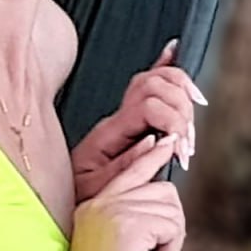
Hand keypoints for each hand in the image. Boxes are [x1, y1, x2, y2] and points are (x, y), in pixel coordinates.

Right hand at [67, 134, 186, 250]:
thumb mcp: (106, 247)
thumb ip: (125, 223)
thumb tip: (156, 209)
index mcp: (93, 205)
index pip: (128, 171)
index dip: (149, 157)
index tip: (162, 144)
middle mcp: (102, 202)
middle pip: (160, 190)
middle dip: (172, 224)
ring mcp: (114, 210)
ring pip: (170, 210)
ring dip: (171, 244)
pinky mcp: (130, 224)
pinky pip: (171, 229)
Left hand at [70, 38, 204, 201]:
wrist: (61, 198)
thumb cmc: (78, 196)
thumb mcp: (97, 189)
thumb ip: (129, 165)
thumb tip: (159, 142)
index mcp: (109, 131)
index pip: (149, 105)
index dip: (174, 122)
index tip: (182, 151)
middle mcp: (117, 117)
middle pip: (158, 85)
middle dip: (183, 111)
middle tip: (187, 144)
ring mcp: (124, 116)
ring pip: (158, 81)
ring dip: (184, 100)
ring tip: (189, 132)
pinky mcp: (130, 122)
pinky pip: (147, 86)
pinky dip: (163, 67)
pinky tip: (172, 51)